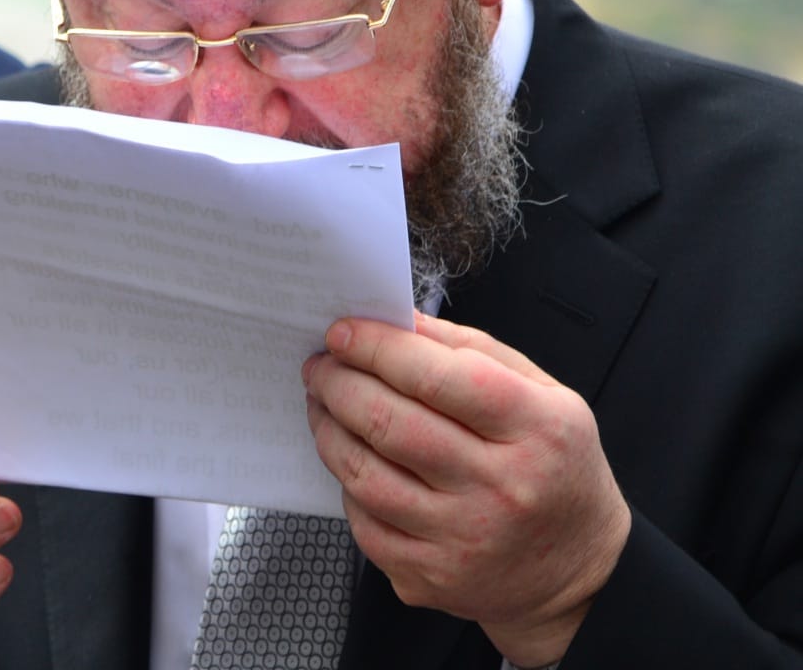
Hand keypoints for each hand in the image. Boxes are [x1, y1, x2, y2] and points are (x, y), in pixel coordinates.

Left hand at [303, 311, 629, 666]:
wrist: (579, 570)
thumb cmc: (554, 465)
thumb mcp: (543, 394)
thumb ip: (470, 350)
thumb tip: (395, 321)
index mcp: (537, 430)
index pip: (436, 378)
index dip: (377, 348)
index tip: (341, 332)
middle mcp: (501, 489)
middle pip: (390, 424)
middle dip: (339, 383)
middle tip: (320, 366)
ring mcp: (463, 539)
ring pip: (365, 474)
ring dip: (329, 429)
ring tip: (323, 403)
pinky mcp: (431, 576)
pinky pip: (364, 521)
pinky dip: (346, 483)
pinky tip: (351, 459)